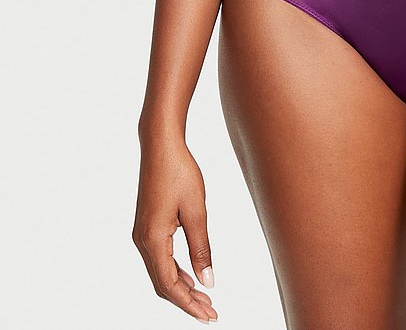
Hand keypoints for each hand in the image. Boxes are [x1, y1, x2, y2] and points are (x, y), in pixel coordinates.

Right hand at [132, 132, 217, 323]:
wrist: (161, 146)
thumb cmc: (179, 172)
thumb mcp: (196, 211)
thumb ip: (201, 248)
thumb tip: (208, 281)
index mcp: (153, 240)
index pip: (170, 285)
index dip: (189, 304)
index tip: (209, 315)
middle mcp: (142, 241)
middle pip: (163, 283)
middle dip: (187, 300)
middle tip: (210, 313)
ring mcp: (142, 234)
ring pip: (161, 272)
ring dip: (182, 287)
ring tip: (204, 298)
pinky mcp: (147, 226)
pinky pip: (160, 259)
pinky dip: (175, 271)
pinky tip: (190, 275)